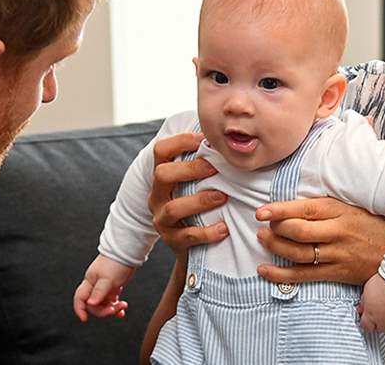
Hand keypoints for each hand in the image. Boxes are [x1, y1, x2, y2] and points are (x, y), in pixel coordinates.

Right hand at [73, 255, 132, 321]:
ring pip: (103, 304)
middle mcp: (95, 285)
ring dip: (112, 308)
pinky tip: (122, 309)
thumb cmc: (116, 263)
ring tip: (123, 306)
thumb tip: (90, 304)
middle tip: (114, 310)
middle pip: (93, 305)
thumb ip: (99, 292)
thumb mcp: (107, 279)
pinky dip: (116, 306)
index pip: (80, 298)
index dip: (80, 309)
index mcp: (90, 282)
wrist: (128, 252)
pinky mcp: (113, 287)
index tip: (85, 319)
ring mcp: (104, 287)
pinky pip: (112, 301)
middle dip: (103, 310)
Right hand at [148, 132, 228, 258]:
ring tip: (223, 197)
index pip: (161, 151)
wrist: (191, 248)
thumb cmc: (197, 206)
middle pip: (162, 174)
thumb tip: (227, 137)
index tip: (203, 138)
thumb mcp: (194, 183)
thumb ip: (204, 162)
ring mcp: (162, 219)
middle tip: (215, 167)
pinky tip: (224, 228)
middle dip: (189, 169)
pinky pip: (187, 236)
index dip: (180, 141)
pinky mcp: (172, 241)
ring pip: (173, 208)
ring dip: (200, 200)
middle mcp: (157, 196)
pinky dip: (207, 232)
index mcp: (162, 177)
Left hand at [255, 197, 384, 284]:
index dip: (279, 210)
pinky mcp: (337, 273)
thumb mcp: (351, 206)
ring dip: (275, 247)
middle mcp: (338, 232)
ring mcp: (337, 255)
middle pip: (298, 232)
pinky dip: (281, 274)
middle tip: (263, 226)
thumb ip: (325, 206)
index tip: (261, 212)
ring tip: (262, 240)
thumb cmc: (372, 224)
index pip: (304, 209)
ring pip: (298, 253)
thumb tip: (293, 203)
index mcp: (340, 211)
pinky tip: (265, 270)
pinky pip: (304, 276)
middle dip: (275, 229)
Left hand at [358, 274, 384, 348]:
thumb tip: (360, 309)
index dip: (368, 325)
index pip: (366, 327)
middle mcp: (383, 321)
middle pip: (380, 330)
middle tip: (383, 321)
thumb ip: (363, 301)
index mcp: (370, 313)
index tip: (370, 324)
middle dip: (381, 325)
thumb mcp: (368, 288)